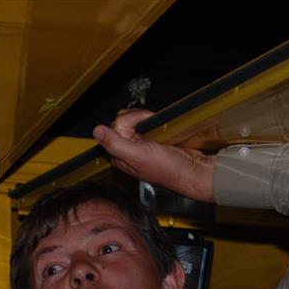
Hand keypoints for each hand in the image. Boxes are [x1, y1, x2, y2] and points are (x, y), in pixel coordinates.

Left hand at [93, 109, 214, 202]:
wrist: (191, 170)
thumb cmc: (167, 169)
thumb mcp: (137, 156)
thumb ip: (115, 144)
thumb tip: (97, 131)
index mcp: (119, 155)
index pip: (115, 126)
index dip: (131, 120)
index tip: (144, 125)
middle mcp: (127, 149)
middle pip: (123, 120)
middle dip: (139, 118)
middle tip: (152, 128)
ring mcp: (139, 144)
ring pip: (134, 119)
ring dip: (147, 118)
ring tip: (157, 129)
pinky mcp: (151, 140)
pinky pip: (146, 123)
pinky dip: (153, 120)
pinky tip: (160, 129)